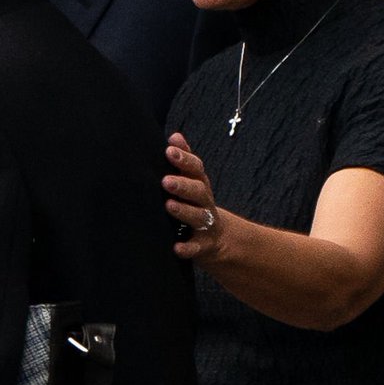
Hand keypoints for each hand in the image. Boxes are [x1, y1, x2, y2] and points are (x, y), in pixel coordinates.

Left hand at [163, 132, 223, 259]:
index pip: (196, 168)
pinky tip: (176, 248)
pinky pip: (196, 248)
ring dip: (184, 211)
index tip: (169, 150)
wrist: (218, 239)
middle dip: (183, 185)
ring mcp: (206, 225)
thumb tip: (174, 135)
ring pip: (198, 217)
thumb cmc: (196, 205)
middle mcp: (205, 203)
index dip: (184, 159)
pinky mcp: (203, 246)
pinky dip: (187, 248)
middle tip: (165, 181)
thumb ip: (184, 161)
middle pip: (198, 191)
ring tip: (169, 206)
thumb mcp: (193, 182)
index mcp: (200, 185)